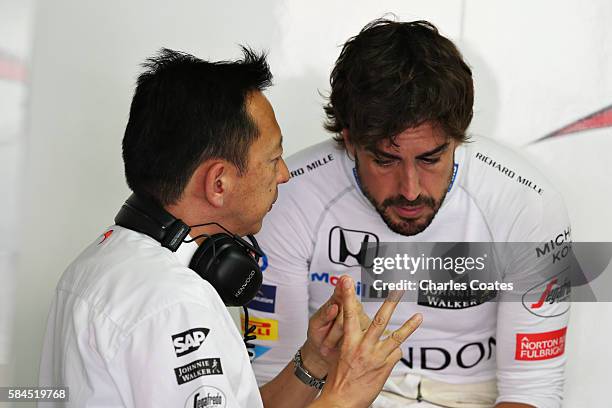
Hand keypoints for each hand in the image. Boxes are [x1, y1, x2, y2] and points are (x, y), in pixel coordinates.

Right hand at [314, 275, 421, 407]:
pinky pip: (395, 354)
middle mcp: (364, 348)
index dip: (349, 297)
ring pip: (396, 337)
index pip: (348, 314)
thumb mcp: (340, 355)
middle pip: (379, 321)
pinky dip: (394, 352)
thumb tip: (362, 332)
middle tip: (398, 290)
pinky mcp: (385, 368)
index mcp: (349, 342)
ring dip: (409, 326)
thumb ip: (352, 341)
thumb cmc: (339, 379)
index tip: (348, 282)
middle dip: (390, 303)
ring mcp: (376, 358)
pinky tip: (390, 355)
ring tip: (419, 316)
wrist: (341, 401)